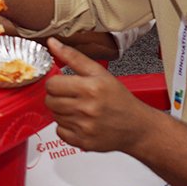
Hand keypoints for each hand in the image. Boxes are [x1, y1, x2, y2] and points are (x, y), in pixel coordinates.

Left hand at [44, 38, 155, 152]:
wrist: (137, 127)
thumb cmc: (119, 99)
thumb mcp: (99, 73)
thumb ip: (73, 56)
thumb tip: (52, 43)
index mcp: (90, 88)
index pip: (52, 84)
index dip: (56, 83)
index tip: (64, 83)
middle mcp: (87, 109)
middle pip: (50, 101)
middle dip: (57, 97)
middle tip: (71, 96)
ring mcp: (85, 128)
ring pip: (54, 116)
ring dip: (62, 111)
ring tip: (78, 108)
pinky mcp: (83, 142)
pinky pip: (60, 132)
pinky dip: (66, 127)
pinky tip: (79, 121)